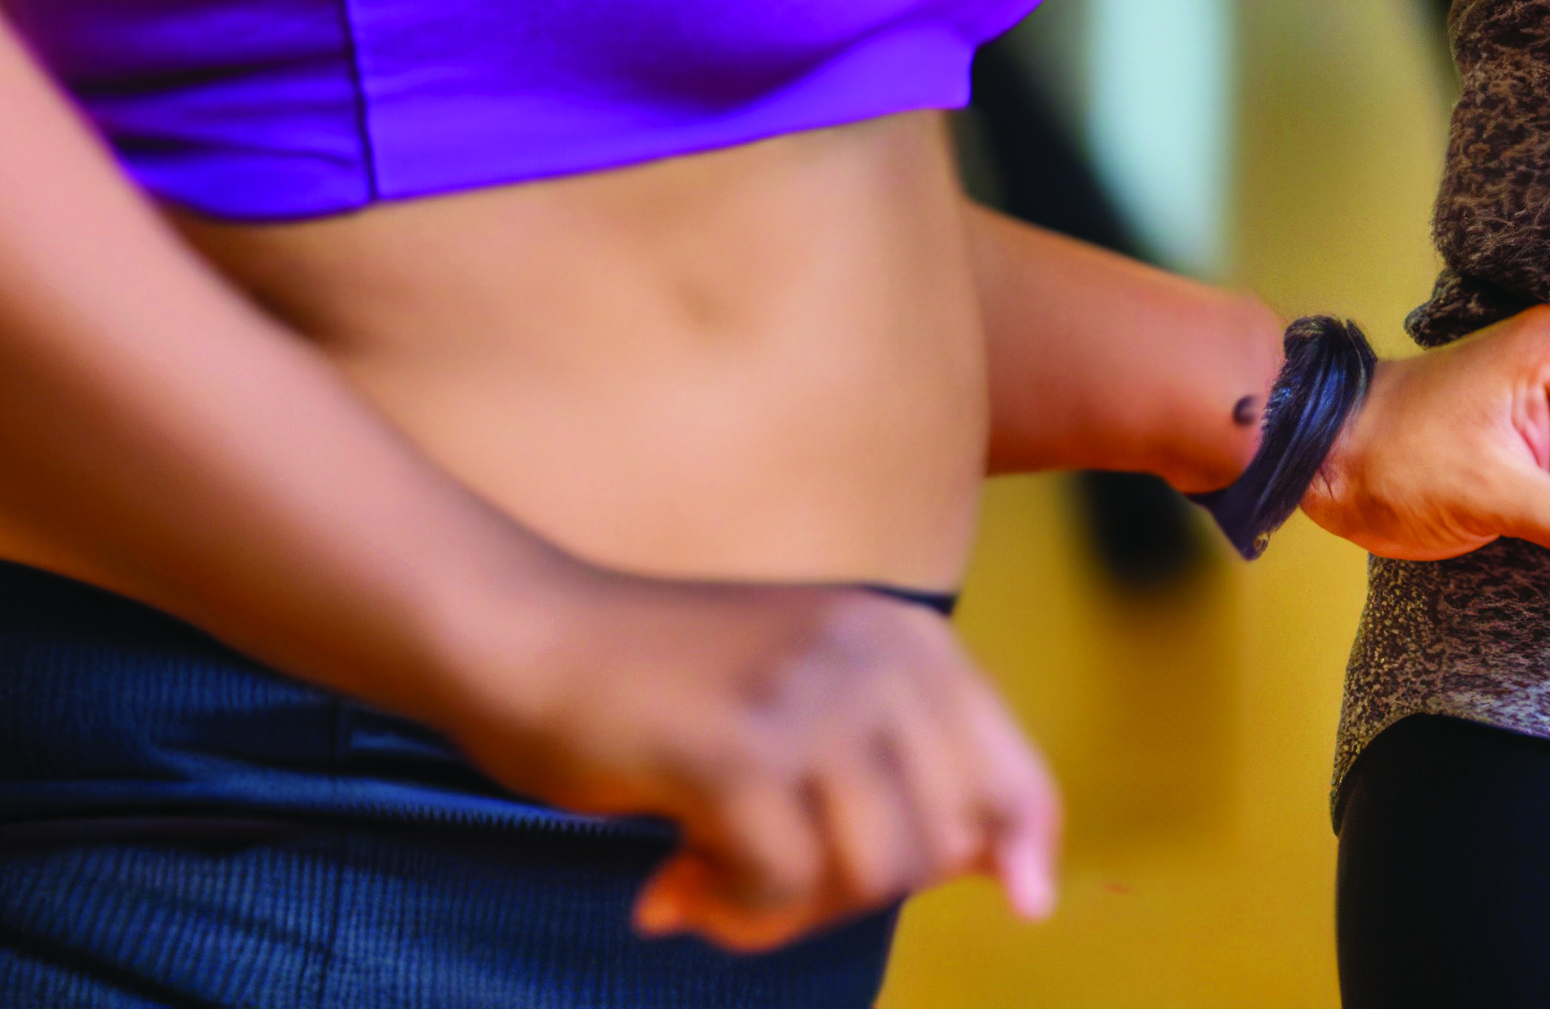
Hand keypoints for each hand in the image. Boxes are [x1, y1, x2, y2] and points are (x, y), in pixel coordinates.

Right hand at [463, 570, 1057, 952]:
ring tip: (712, 885)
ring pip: (872, 874)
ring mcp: (808, 695)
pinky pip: (783, 887)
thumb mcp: (811, 706)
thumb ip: (908, 772)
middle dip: (860, 894)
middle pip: (942, 847)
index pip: (1011, 772)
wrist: (523, 635)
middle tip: (766, 885)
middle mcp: (875, 652)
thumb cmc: (664, 693)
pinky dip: (732, 914)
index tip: (1025, 906)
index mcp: (905, 638)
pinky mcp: (738, 748)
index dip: (1026, 848)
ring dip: (789, 915)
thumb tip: (1025, 880)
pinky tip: (669, 886)